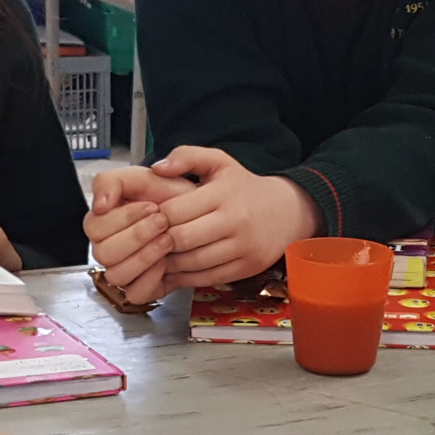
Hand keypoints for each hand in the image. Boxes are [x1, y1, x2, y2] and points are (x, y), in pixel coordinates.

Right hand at [84, 167, 185, 304]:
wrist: (202, 215)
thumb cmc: (171, 197)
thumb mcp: (141, 178)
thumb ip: (111, 181)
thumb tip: (98, 205)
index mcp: (103, 223)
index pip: (95, 228)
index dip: (123, 218)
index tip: (151, 206)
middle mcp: (109, 249)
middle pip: (104, 254)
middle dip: (137, 235)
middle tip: (163, 222)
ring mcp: (124, 270)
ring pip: (117, 275)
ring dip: (145, 256)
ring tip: (168, 240)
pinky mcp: (142, 288)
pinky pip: (135, 294)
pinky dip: (151, 279)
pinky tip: (166, 262)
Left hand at [145, 146, 319, 289]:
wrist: (287, 211)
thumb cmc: (244, 187)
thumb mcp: (219, 162)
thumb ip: (186, 156)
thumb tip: (156, 168)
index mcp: (224, 193)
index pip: (175, 211)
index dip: (154, 217)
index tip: (147, 218)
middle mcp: (235, 221)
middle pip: (181, 239)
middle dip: (159, 241)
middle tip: (148, 240)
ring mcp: (243, 247)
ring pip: (192, 262)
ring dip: (170, 262)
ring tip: (160, 254)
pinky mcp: (247, 268)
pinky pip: (207, 278)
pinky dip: (187, 276)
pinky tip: (177, 268)